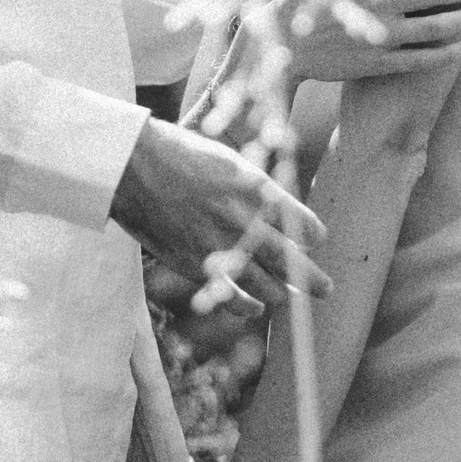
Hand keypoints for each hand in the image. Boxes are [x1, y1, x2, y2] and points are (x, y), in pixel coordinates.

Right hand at [111, 116, 330, 312]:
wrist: (134, 166)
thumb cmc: (179, 152)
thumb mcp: (229, 159)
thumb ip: (254, 188)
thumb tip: (273, 206)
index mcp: (260, 191)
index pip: (304, 225)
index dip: (313, 235)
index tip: (315, 240)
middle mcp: (248, 223)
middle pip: (293, 263)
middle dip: (314, 280)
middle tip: (326, 289)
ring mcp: (224, 249)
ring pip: (268, 286)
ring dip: (283, 294)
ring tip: (291, 298)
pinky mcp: (198, 267)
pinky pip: (232, 298)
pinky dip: (248, 307)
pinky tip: (257, 309)